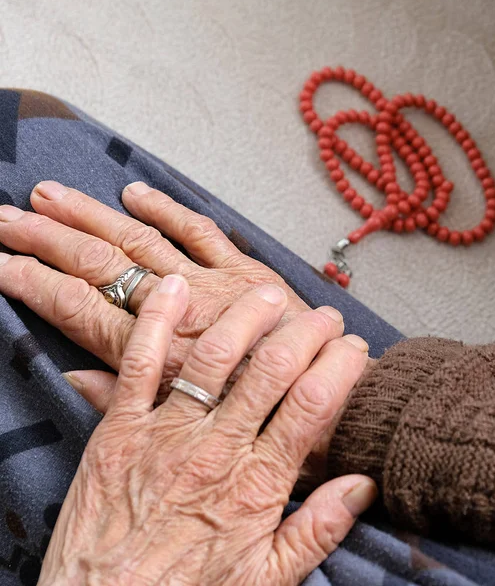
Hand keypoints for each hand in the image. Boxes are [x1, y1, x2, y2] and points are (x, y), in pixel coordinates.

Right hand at [0, 180, 307, 400]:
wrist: (332, 406)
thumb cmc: (259, 427)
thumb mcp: (188, 431)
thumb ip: (128, 401)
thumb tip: (73, 379)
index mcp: (160, 357)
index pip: (79, 308)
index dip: (32, 283)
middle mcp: (179, 312)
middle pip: (99, 264)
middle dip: (46, 238)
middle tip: (5, 216)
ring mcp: (212, 284)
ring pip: (139, 240)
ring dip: (91, 215)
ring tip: (50, 195)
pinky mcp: (245, 270)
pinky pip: (200, 231)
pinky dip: (167, 209)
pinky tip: (135, 193)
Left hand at [38, 275, 374, 584]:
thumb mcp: (266, 579)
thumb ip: (318, 530)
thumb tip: (363, 485)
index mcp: (257, 483)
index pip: (312, 405)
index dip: (340, 367)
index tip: (354, 348)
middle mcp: (215, 447)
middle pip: (272, 370)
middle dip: (306, 332)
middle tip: (324, 316)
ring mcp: (166, 431)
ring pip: (214, 357)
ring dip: (246, 317)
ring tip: (270, 294)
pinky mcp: (121, 426)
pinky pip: (139, 363)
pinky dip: (156, 321)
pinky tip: (175, 287)